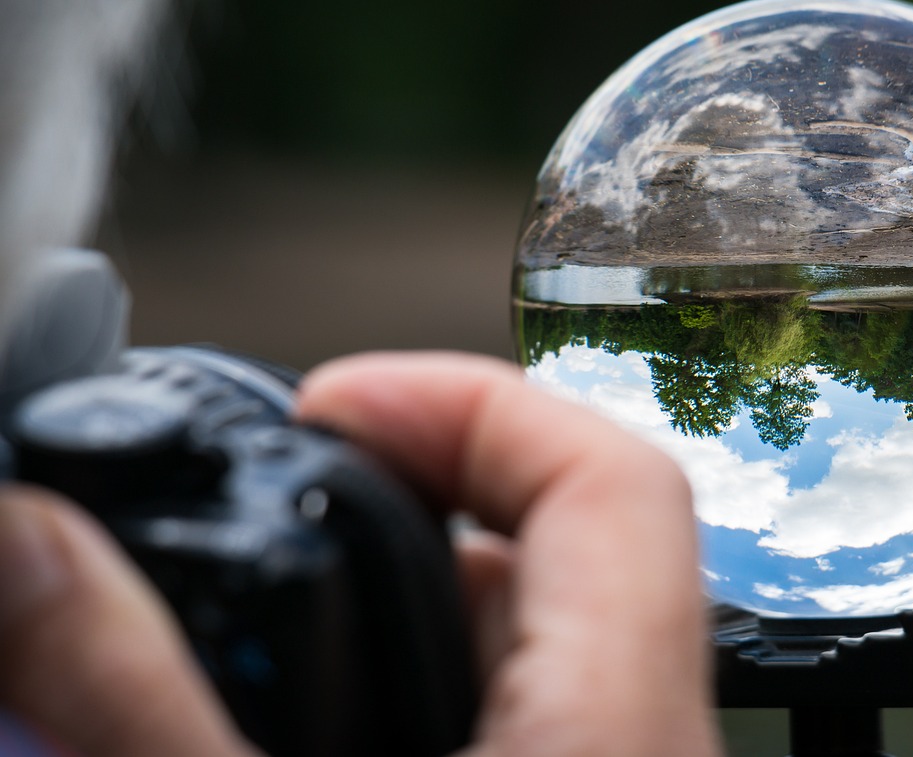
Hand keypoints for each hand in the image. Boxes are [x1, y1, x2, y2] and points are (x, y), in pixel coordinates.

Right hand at [0, 351, 721, 755]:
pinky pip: (513, 701)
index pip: (611, 480)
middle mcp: (644, 743)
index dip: (474, 398)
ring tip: (261, 622)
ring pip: (525, 632)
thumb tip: (29, 548)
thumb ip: (141, 704)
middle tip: (267, 519)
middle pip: (555, 544)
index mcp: (616, 734)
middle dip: (400, 507)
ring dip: (394, 607)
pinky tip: (304, 717)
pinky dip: (415, 685)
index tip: (336, 402)